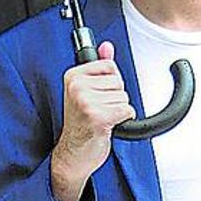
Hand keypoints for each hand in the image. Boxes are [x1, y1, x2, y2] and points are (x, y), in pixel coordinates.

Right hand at [50, 41, 135, 200]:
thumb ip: (98, 66)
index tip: (97, 96)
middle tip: (99, 110)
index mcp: (73, 76)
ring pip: (124, 96)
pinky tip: (108, 125)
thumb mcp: (86, 90)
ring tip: (101, 118)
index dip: (110, 83)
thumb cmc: (81, 123)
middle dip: (115, 97)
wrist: (73, 154)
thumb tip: (107, 47)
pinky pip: (127, 110)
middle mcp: (77, 87)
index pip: (110, 66)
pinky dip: (123, 119)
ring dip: (118, 110)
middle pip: (119, 81)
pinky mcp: (97, 117)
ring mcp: (86, 102)